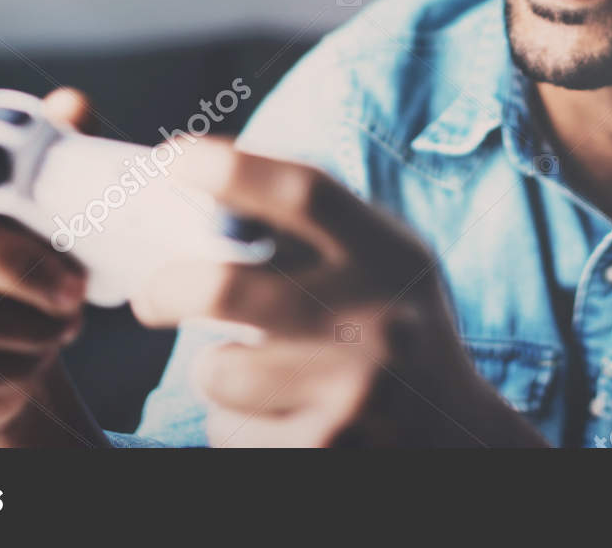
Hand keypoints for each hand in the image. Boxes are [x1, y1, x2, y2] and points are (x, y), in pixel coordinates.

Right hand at [0, 89, 104, 446]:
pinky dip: (12, 366)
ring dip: (30, 325)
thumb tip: (69, 107)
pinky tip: (28, 356)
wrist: (7, 349)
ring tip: (61, 323)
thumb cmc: (27, 257)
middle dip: (24, 266)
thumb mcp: (52, 204)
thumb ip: (64, 150)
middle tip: (75, 289)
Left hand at [132, 143, 547, 446]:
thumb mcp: (386, 263)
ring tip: (256, 374)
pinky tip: (283, 420)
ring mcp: (352, 393)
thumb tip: (213, 187)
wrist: (459, 437)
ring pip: (219, 372)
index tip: (172, 161)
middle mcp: (375, 320)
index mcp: (386, 256)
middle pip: (228, 286)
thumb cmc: (399, 330)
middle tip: (152, 297)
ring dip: (218, 372)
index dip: (230, 170)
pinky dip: (238, 427)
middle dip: (167, 288)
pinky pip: (232, 433)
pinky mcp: (328, 450)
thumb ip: (321, 229)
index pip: (303, 193)